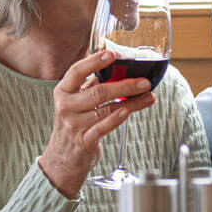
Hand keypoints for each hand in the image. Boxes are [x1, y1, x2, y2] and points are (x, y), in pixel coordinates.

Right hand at [38, 48, 156, 197]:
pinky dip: (117, 119)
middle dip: (125, 85)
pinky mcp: (83, 141)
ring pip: (107, 109)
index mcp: (63, 91)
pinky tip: (129, 111)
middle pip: (98, 91)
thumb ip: (92, 85)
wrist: (62, 158)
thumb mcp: (76, 101)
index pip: (77, 71)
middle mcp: (66, 107)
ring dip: (132, 102)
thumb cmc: (73, 124)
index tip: (114, 54)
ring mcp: (74, 125)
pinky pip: (103, 128)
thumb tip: (118, 68)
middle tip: (144, 82)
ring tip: (148, 97)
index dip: (95, 61)